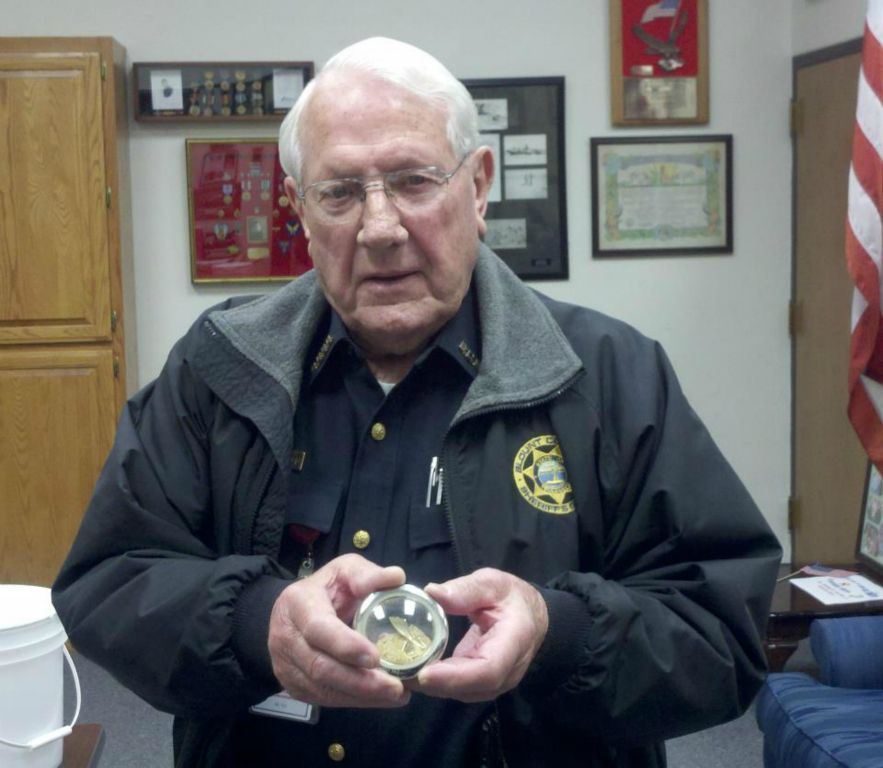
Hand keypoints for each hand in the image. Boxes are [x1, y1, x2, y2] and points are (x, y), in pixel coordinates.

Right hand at [268, 553, 408, 707]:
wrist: (295, 611)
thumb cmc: (326, 589)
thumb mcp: (344, 571)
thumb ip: (366, 574)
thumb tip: (396, 577)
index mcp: (298, 603)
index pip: (318, 629)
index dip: (346, 645)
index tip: (376, 657)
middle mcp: (286, 637)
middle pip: (321, 667)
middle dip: (360, 681)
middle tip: (397, 687)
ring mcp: (286, 665)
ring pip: (323, 689)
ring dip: (362, 696)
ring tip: (397, 695)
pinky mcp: (293, 686)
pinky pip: (324, 699)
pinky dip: (354, 701)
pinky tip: (380, 698)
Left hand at [407, 568, 548, 702]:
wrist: (532, 617)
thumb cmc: (512, 598)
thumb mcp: (492, 583)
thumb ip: (466, 589)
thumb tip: (431, 592)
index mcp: (514, 641)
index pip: (487, 669)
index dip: (455, 676)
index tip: (423, 673)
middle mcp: (508, 671)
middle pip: (470, 687)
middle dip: (434, 683)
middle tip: (397, 671)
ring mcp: (496, 682)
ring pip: (462, 692)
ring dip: (432, 686)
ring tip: (399, 671)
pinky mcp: (482, 684)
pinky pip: (459, 687)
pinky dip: (436, 682)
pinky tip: (412, 669)